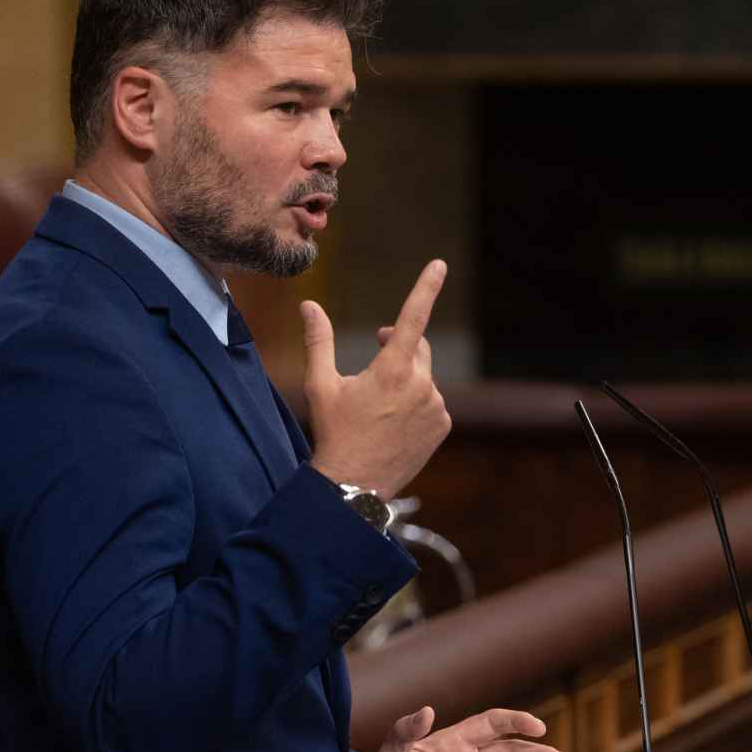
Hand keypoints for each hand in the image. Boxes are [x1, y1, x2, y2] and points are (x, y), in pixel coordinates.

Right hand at [303, 259, 450, 498]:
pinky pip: (432, 402)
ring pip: (423, 378)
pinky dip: (417, 403)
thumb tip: (309, 305)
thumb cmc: (334, 432)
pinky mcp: (442, 425)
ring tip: (378, 407)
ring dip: (405, 380)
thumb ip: (318, 341)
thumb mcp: (321, 385)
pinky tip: (394, 423)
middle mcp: (421, 385)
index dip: (426, 287)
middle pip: (417, 348)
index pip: (413, 317)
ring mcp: (436, 406)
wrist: (354, 486)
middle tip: (375, 358)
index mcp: (393, 369)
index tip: (439, 265)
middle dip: (398, 347)